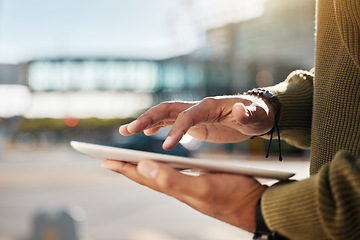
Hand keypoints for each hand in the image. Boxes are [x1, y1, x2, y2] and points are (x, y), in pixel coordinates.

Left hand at [101, 159, 267, 231]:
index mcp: (174, 187)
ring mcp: (188, 185)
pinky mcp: (199, 182)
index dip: (122, 167)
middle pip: (146, 175)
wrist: (254, 205)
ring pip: (158, 174)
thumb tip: (143, 165)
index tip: (102, 160)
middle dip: (126, 166)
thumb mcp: (201, 188)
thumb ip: (172, 179)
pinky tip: (163, 165)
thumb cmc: (231, 197)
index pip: (142, 175)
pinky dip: (162, 167)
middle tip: (109, 159)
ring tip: (131, 161)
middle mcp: (177, 187)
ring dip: (142, 167)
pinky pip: (173, 173)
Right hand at [119, 95, 275, 148]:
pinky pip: (170, 121)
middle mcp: (198, 107)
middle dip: (147, 119)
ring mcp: (194, 113)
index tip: (166, 147)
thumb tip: (239, 108)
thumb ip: (247, 113)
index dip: (176, 130)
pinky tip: (147, 134)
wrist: (257, 113)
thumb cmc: (258, 115)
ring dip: (145, 121)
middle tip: (128, 130)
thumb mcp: (257, 116)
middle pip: (167, 109)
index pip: (187, 116)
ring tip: (126, 130)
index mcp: (210, 106)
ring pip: (164, 114)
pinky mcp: (194, 120)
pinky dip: (157, 125)